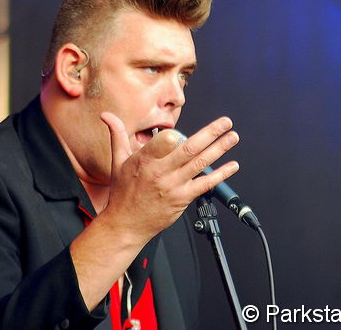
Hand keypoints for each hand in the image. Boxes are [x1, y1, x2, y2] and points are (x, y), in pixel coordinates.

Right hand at [99, 112, 239, 239]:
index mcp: (144, 161)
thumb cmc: (123, 192)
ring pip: (200, 164)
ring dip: (219, 149)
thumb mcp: (117, 161)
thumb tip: (107, 115)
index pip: (162, 143)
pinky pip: (205, 184)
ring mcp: (173, 186)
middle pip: (189, 149)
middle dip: (210, 133)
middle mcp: (160, 173)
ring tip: (232, 137)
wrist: (126, 224)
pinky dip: (220, 174)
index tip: (179, 131)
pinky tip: (232, 166)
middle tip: (226, 122)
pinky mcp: (182, 199)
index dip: (171, 137)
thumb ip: (117, 135)